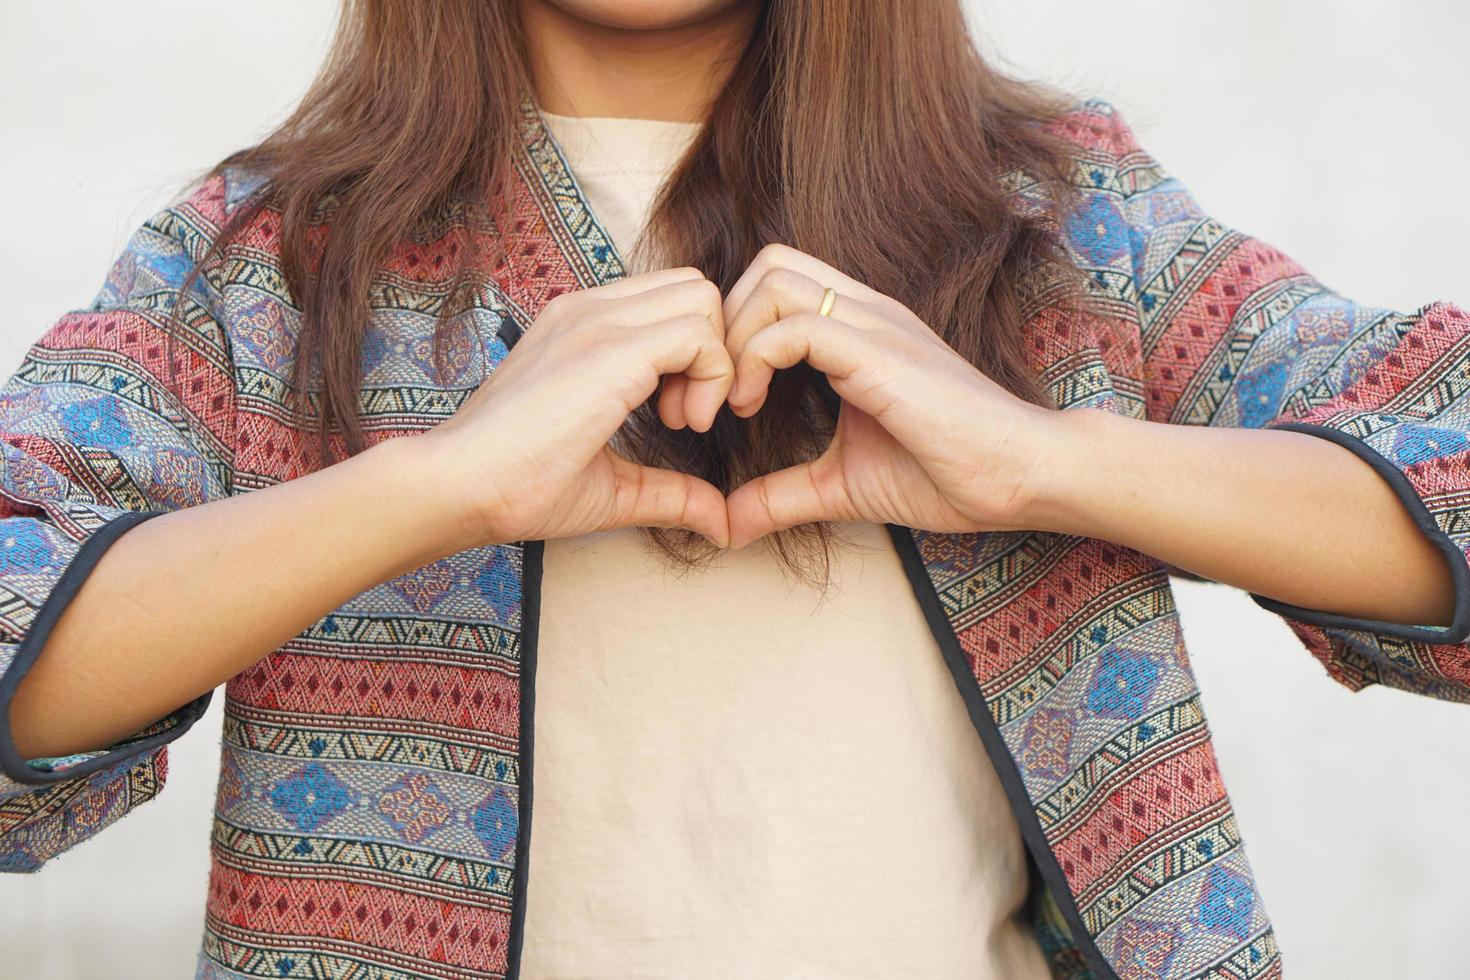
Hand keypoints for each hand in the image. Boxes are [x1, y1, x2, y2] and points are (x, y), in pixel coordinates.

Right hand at [420, 266, 734, 547]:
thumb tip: (722, 523)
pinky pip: (699, 333)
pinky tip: (683, 426)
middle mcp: (591, 310)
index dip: (695, 355)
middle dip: (713, 350)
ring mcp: (597, 320)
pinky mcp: (609, 347)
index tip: (679, 417)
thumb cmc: (519, 486)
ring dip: (714, 361)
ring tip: (682, 422)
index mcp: (585, 327)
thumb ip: (670, 492)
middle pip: (695, 289)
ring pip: (703, 299)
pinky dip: (713, 378)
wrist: (459, 486)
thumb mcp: (613, 486)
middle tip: (687, 417)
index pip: (671, 301)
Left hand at [719, 244, 1060, 549]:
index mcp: (856, 329)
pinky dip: (754, 361)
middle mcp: (864, 312)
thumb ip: (781, 495)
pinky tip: (750, 409)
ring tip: (728, 405)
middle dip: (720, 326)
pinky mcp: (880, 354)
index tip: (713, 401)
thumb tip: (726, 523)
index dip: (729, 330)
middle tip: (707, 398)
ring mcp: (874, 325)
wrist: (1022, 478)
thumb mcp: (841, 486)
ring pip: (772, 280)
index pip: (773, 284)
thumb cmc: (948, 474)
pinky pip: (795, 326)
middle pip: (765, 266)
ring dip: (731, 340)